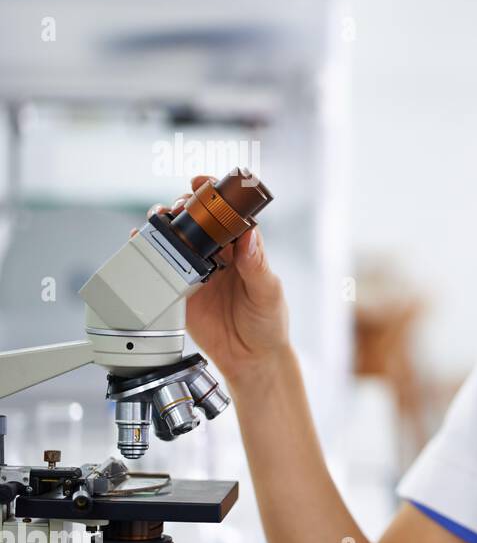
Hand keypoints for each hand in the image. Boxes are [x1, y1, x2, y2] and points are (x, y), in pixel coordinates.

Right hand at [132, 175, 289, 385]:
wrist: (250, 360)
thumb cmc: (268, 324)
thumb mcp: (267, 292)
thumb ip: (257, 265)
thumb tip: (248, 236)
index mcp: (244, 250)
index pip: (229, 215)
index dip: (215, 195)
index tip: (203, 182)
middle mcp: (220, 256)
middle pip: (198, 220)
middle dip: (185, 205)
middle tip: (179, 205)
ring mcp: (197, 271)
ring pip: (177, 239)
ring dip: (165, 223)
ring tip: (160, 217)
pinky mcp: (180, 289)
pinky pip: (161, 267)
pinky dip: (149, 251)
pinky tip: (142, 241)